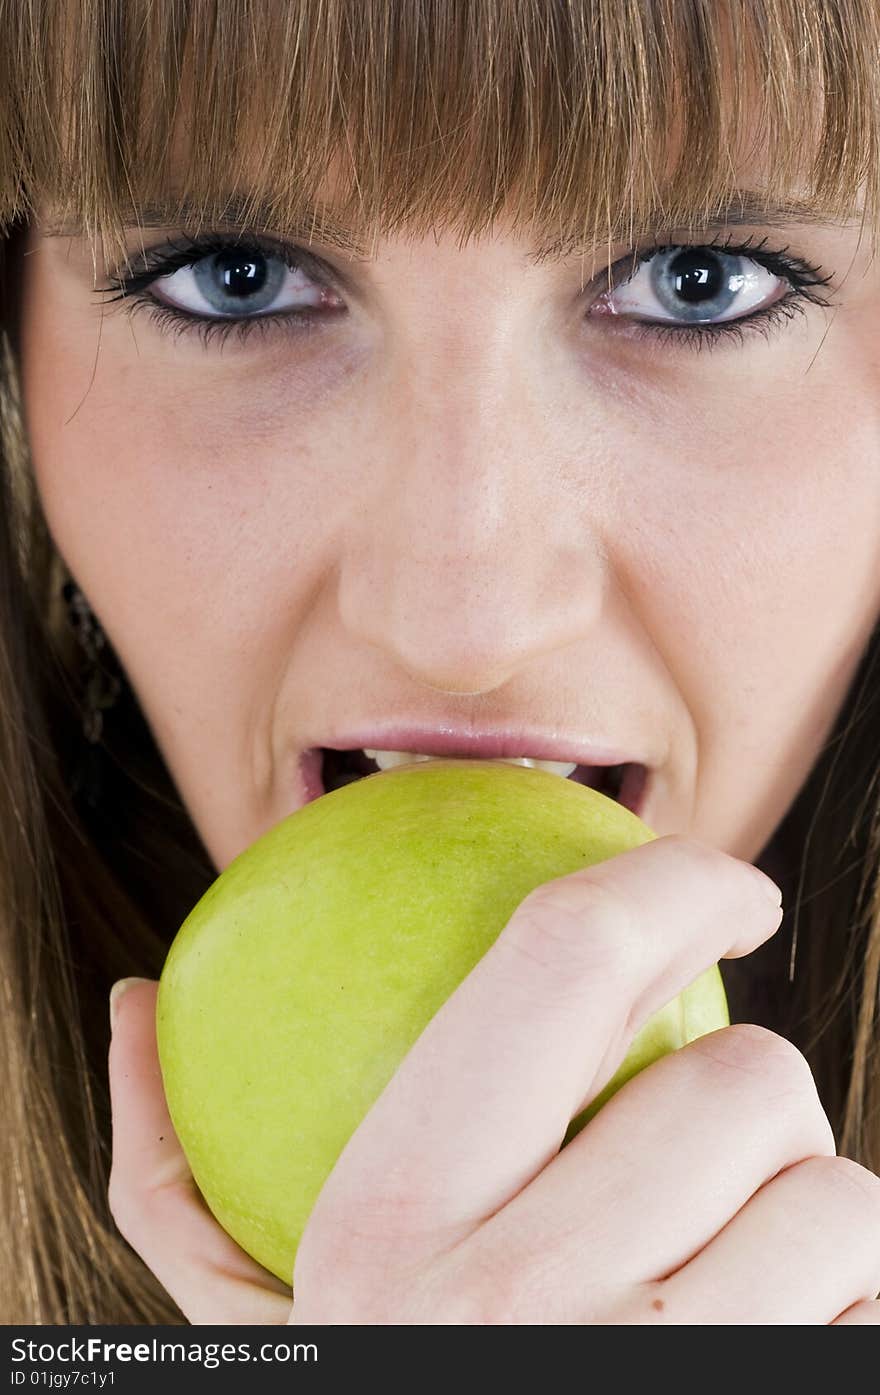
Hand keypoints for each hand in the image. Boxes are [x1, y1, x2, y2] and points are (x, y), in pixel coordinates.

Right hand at [108, 834, 879, 1323]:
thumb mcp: (251, 1334)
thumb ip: (171, 1174)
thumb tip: (132, 1003)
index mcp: (396, 1234)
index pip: (565, 958)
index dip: (674, 874)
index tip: (730, 885)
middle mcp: (532, 1313)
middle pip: (747, 1078)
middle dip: (750, 1098)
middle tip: (698, 1160)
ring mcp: (682, 1385)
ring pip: (845, 1193)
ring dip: (813, 1217)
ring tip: (733, 1282)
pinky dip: (854, 1308)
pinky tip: (778, 1349)